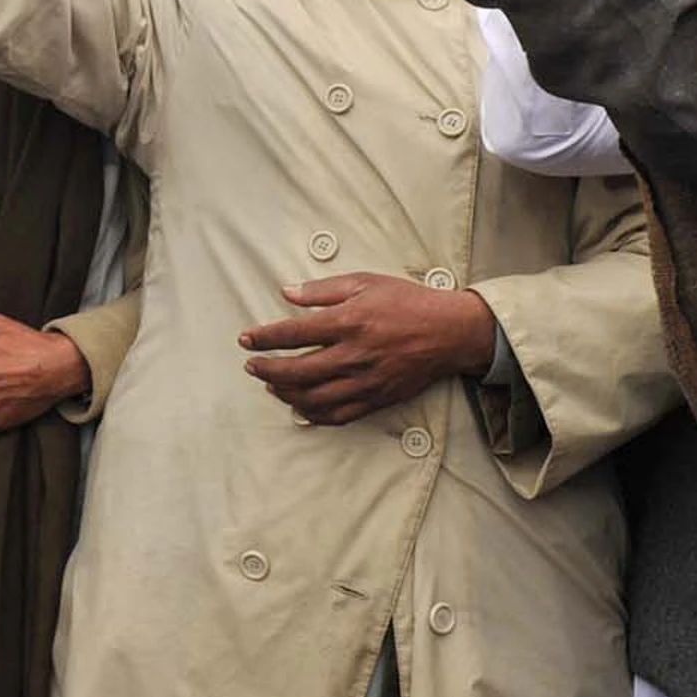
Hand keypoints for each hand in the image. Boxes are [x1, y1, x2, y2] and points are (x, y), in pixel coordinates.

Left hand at [238, 273, 499, 426]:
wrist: (450, 332)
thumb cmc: (408, 302)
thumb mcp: (366, 282)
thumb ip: (323, 289)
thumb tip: (287, 293)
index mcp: (349, 322)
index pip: (293, 333)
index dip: (264, 337)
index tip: (246, 338)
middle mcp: (354, 355)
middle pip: (296, 371)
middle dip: (266, 370)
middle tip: (251, 366)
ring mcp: (366, 381)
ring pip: (313, 398)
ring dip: (285, 394)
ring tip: (270, 385)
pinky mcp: (377, 398)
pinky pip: (338, 415)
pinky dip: (314, 415)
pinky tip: (300, 406)